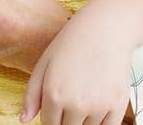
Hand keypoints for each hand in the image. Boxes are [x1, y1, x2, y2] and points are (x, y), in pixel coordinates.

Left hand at [21, 7, 133, 124]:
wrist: (107, 26)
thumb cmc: (73, 41)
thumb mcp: (45, 62)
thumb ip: (31, 94)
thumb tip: (24, 120)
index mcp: (54, 94)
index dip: (53, 117)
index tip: (59, 106)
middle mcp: (76, 104)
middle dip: (68, 119)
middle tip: (74, 98)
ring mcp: (98, 106)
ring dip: (86, 120)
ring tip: (88, 95)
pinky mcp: (118, 104)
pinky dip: (103, 123)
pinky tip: (100, 107)